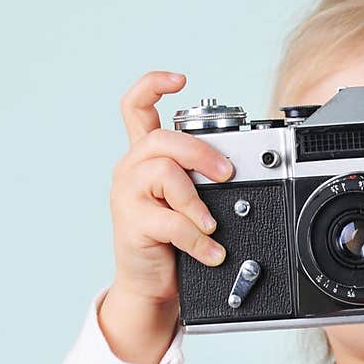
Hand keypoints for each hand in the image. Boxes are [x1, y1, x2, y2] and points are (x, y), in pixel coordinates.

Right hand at [108, 71, 235, 305]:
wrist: (151, 284)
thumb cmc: (173, 239)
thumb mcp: (186, 198)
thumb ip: (200, 175)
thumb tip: (235, 163)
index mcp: (144, 157)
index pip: (135, 106)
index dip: (153, 85)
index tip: (180, 79)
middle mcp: (131, 170)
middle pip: (162, 139)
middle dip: (201, 153)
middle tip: (227, 174)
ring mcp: (127, 196)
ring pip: (165, 174)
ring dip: (197, 200)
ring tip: (211, 224)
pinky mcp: (132, 224)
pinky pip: (172, 221)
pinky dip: (199, 239)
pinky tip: (211, 251)